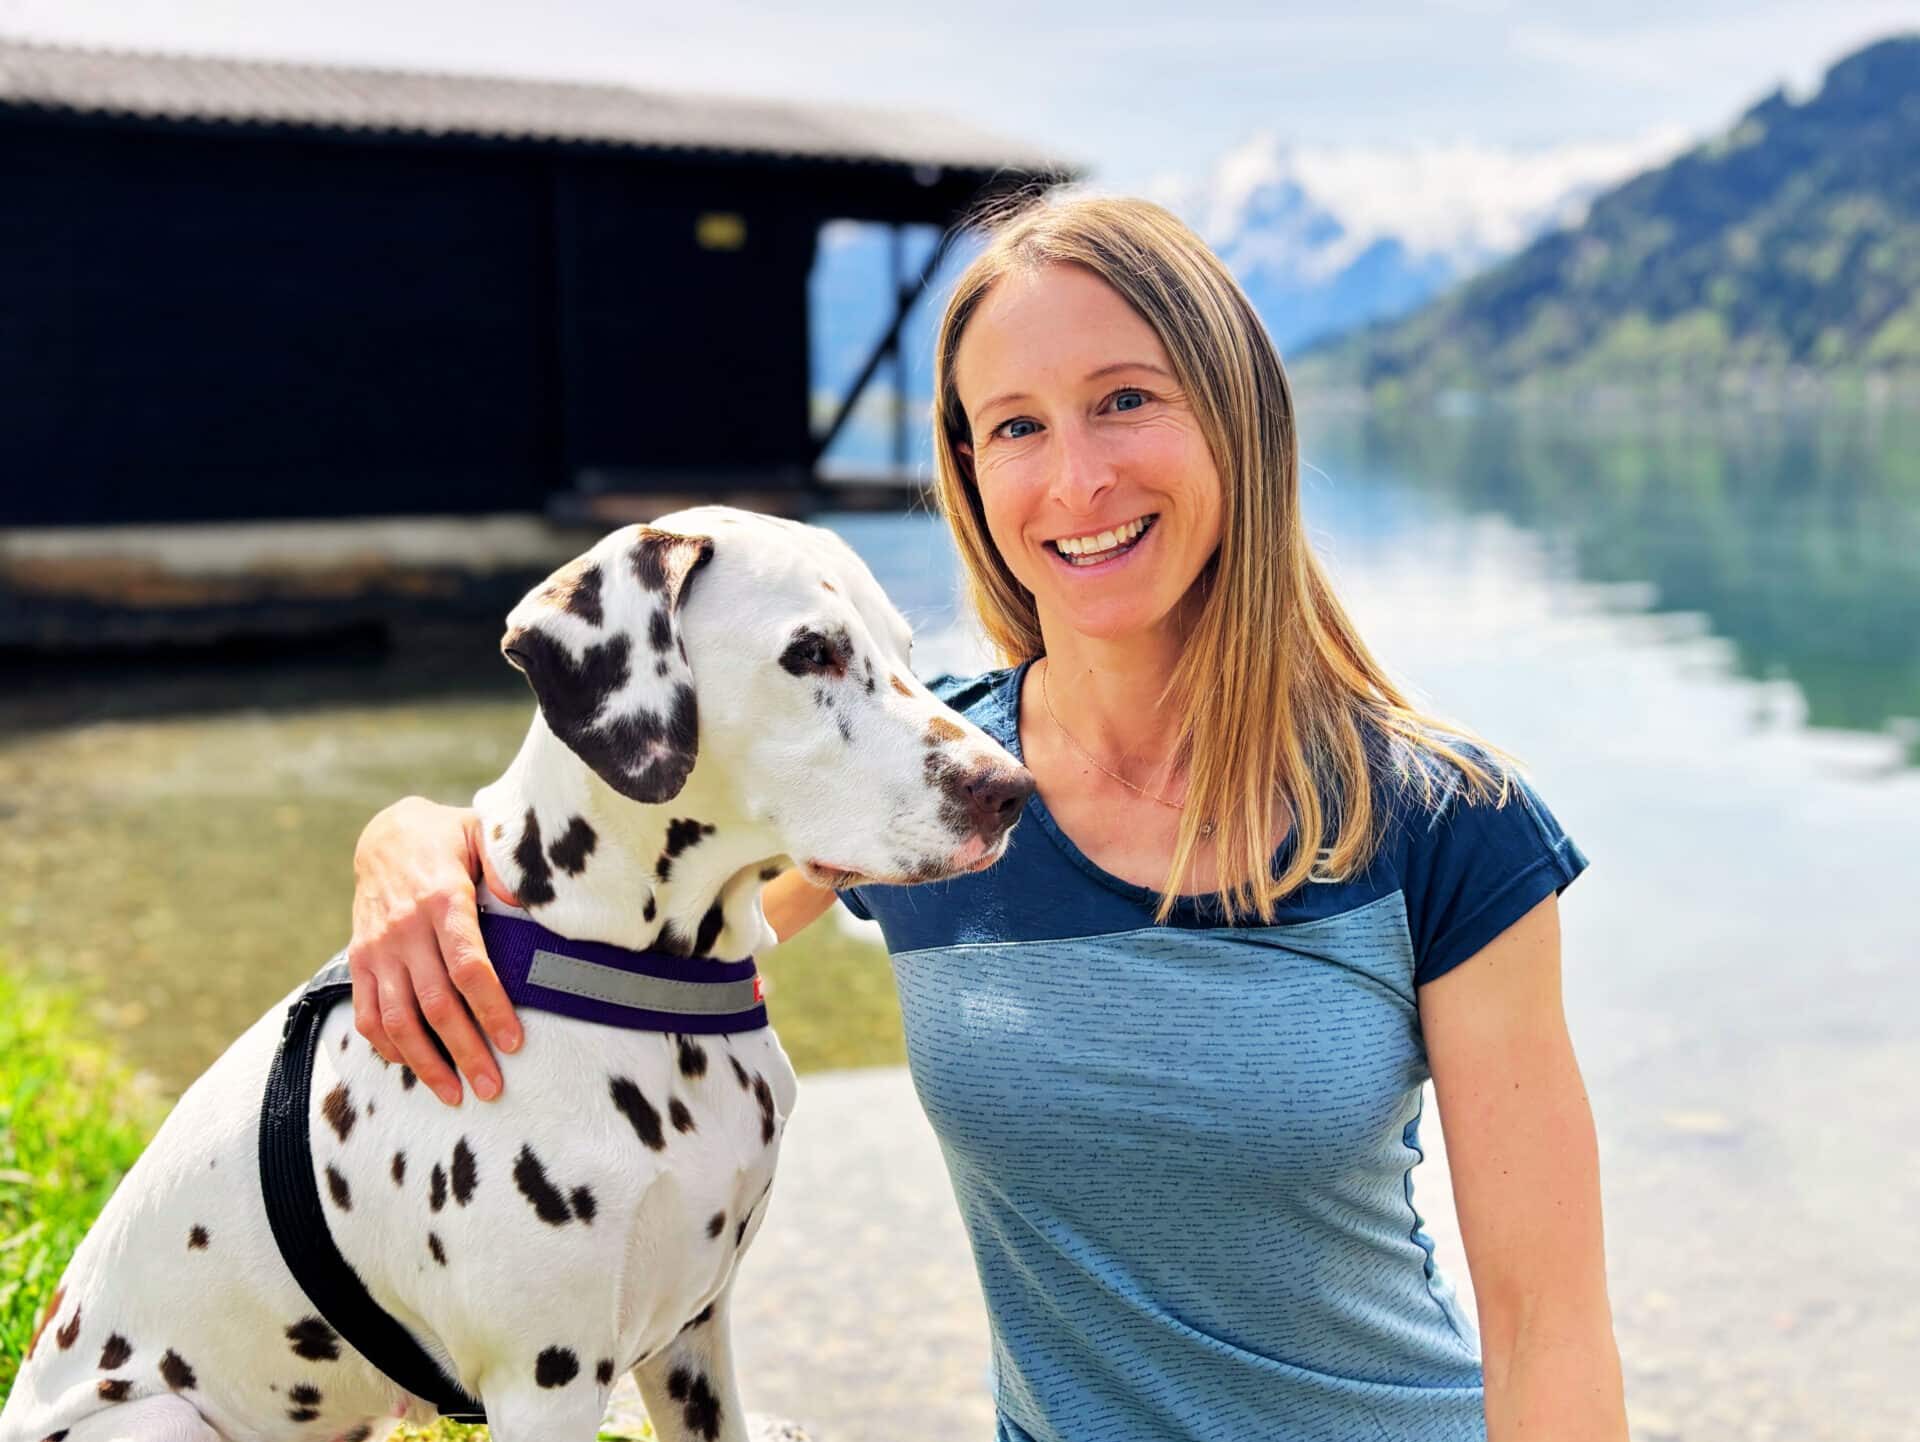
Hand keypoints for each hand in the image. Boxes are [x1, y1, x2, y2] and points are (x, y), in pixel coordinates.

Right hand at [348, 797, 523, 1104]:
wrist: (386, 834)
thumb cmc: (450, 840)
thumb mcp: (483, 836)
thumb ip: (506, 869)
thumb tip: (525, 904)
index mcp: (443, 899)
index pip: (468, 966)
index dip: (491, 1008)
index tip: (514, 1042)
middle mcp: (405, 929)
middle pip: (436, 1004)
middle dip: (465, 1051)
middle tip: (492, 1088)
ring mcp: (377, 949)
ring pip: (397, 1019)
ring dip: (425, 1063)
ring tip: (455, 1095)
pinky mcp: (358, 960)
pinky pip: (366, 1015)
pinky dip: (388, 1047)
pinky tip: (415, 1067)